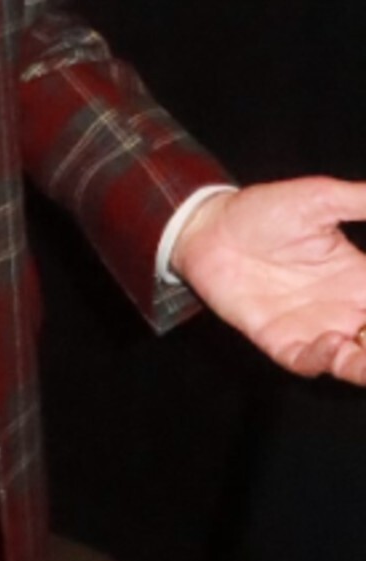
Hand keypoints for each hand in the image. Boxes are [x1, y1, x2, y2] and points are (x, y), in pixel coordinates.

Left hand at [171, 177, 365, 382]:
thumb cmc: (265, 211)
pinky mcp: (281, 341)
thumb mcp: (322, 200)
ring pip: (356, 360)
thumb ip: (364, 201)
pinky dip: (326, 358)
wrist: (210, 227)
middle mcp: (345, 309)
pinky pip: (310, 361)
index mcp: (361, 278)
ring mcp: (315, 328)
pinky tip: (334, 344)